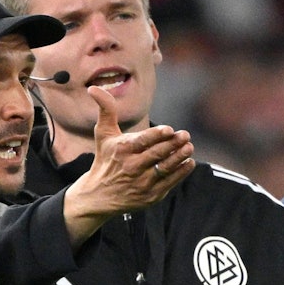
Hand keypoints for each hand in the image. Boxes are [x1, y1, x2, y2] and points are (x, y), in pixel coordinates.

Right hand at [62, 86, 194, 247]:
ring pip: (165, 169)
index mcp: (121, 150)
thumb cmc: (105, 159)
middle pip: (156, 154)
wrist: (99, 196)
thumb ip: (106, 110)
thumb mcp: (103, 134)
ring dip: (179, 158)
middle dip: (173, 144)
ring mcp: (142, 183)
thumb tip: (94, 88)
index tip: (169, 129)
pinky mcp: (150, 196)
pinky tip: (189, 163)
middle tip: (186, 135)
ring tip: (189, 147)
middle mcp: (131, 167)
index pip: (141, 141)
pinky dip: (181, 173)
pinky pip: (169, 183)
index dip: (156, 135)